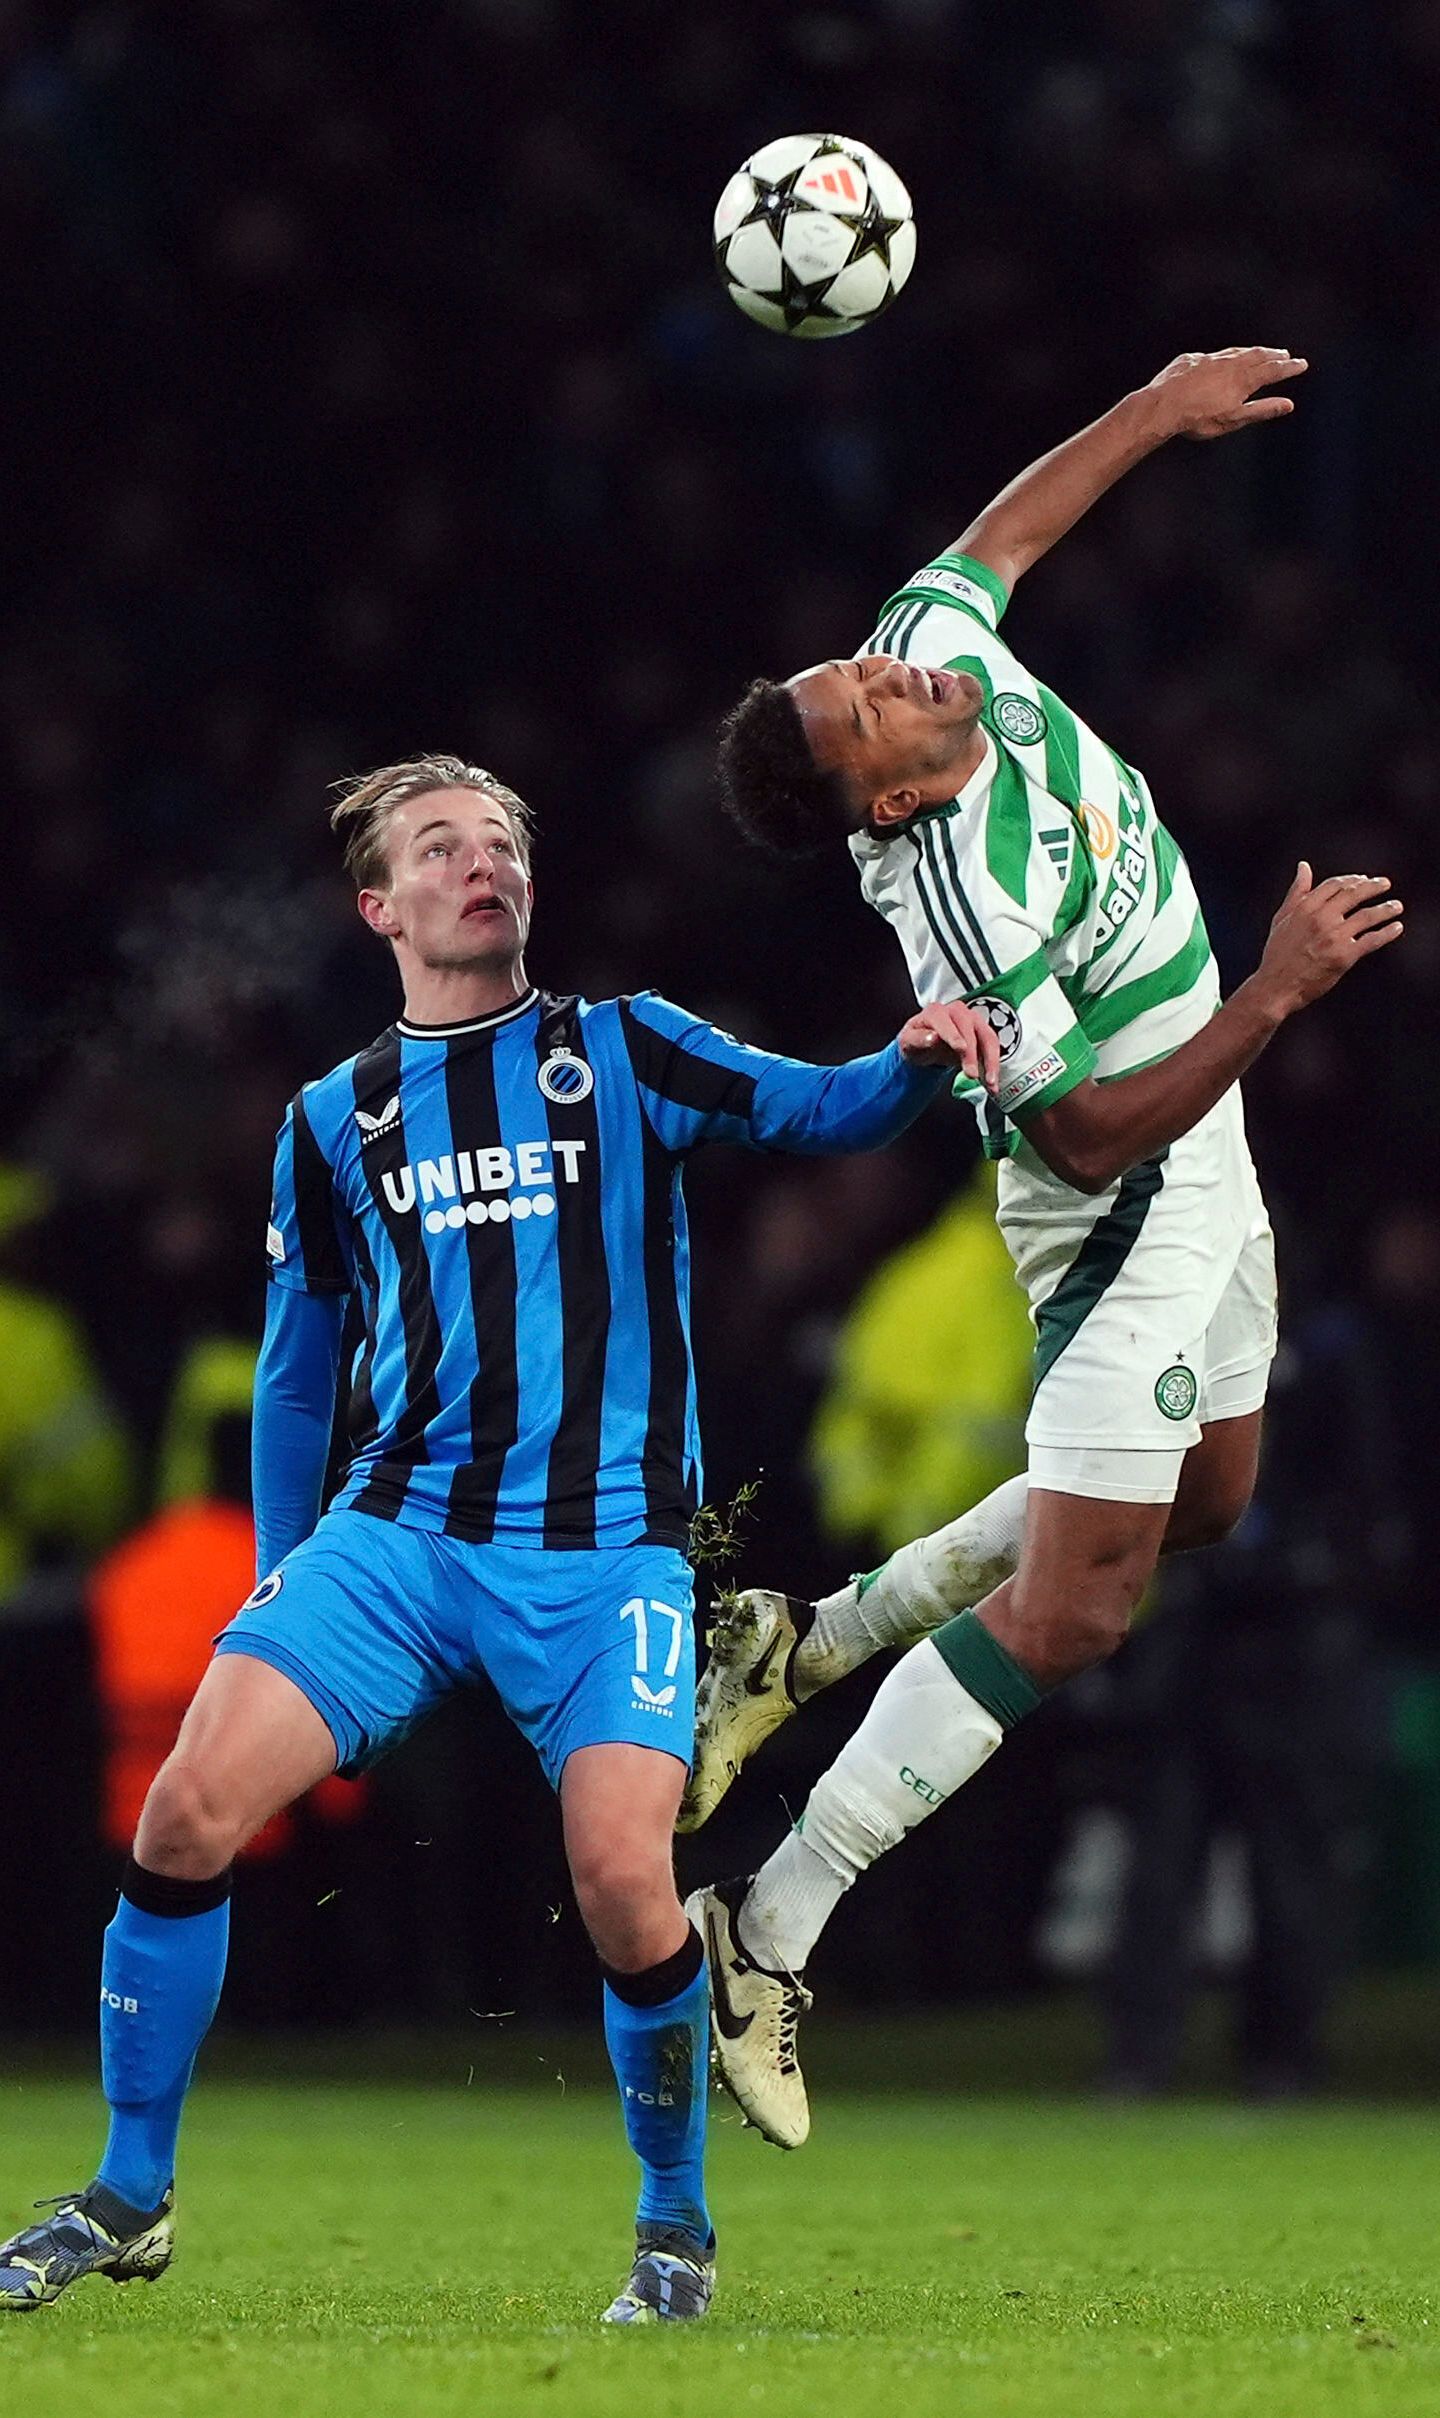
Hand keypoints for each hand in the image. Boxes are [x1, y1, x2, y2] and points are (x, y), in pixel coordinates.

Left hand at [898, 999, 1001, 1091]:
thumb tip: (932, 1037)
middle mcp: (957, 1013)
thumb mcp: (908, 1041)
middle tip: (971, 1074)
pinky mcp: (983, 1034)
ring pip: (987, 1038)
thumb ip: (918, 1039)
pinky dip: (994, 1067)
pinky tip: (993, 1084)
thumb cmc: (917, 1041)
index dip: (954, 1035)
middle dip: (972, 1054)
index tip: (960, 1048)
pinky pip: (993, 1049)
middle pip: (969, 1030)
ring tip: (990, 1082)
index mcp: (936, 1012)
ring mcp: (973, 1022)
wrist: (927, 1044)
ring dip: (991, 1062)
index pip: (946, 1022)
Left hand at [1146, 346, 1307, 441]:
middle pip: (1257, 355)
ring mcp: (1208, 359)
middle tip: (1285, 354)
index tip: (1302, 364)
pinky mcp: (1189, 360)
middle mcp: (1228, 364)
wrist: (1161, 406)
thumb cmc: (1197, 419)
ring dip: (1251, 352)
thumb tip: (1288, 405)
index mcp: (1242, 379)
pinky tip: (1222, 360)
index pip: (1273, 370)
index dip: (1289, 368)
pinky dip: (1224, 356)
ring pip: (1235, 351)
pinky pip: (1211, 356)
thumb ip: (1261, 410)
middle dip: (1273, 355)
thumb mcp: (1233, 419)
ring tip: (1260, 352)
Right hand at [1254, 863, 1403, 1018]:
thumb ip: (1296, 892)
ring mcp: (1334, 937)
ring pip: (1367, 916)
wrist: (1276, 987)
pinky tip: (1396, 928)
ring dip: (1386, 909)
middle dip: (1373, 886)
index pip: (1335, 884)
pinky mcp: (1344, 956)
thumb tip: (1304, 867)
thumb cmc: (1277, 955)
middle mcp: (1321, 919)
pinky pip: (1371, 940)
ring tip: (1396, 906)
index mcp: (1306, 908)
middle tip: (1385, 884)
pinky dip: (1387, 933)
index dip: (1352, 879)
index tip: (1363, 879)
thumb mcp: (1281, 918)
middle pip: (1354, 894)